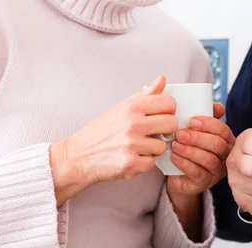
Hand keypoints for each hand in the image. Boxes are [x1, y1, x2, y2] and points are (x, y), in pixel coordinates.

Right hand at [50, 76, 176, 204]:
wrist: (80, 155)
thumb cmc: (100, 131)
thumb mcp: (121, 107)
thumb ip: (145, 95)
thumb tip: (162, 80)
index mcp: (132, 107)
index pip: (169, 103)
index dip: (167, 111)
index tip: (160, 116)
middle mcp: (133, 124)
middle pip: (171, 124)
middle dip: (165, 130)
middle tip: (153, 133)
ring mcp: (132, 144)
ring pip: (162, 146)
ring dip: (152, 148)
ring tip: (138, 146)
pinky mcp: (131, 163)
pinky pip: (151, 162)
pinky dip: (143, 162)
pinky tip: (131, 156)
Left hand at [166, 103, 234, 198]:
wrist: (178, 174)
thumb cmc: (187, 147)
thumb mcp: (193, 130)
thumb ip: (203, 116)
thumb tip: (217, 105)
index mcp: (225, 139)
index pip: (222, 130)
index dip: (208, 124)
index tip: (190, 120)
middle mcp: (225, 155)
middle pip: (217, 145)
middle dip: (197, 138)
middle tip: (179, 134)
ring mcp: (217, 171)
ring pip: (208, 159)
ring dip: (189, 150)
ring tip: (174, 145)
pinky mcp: (206, 182)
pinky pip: (198, 173)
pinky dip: (184, 163)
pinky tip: (174, 157)